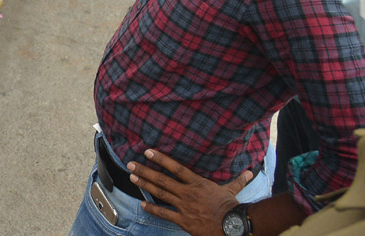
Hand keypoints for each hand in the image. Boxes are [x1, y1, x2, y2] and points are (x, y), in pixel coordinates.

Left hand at [128, 149, 252, 235]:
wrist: (234, 227)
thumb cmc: (232, 208)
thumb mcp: (232, 191)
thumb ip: (237, 180)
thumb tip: (249, 172)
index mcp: (198, 183)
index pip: (176, 168)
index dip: (161, 159)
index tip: (147, 151)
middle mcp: (188, 193)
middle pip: (163, 180)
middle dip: (145, 171)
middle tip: (130, 164)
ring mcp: (185, 207)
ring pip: (161, 194)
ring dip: (145, 185)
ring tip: (132, 177)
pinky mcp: (184, 221)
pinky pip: (165, 214)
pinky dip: (152, 209)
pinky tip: (142, 204)